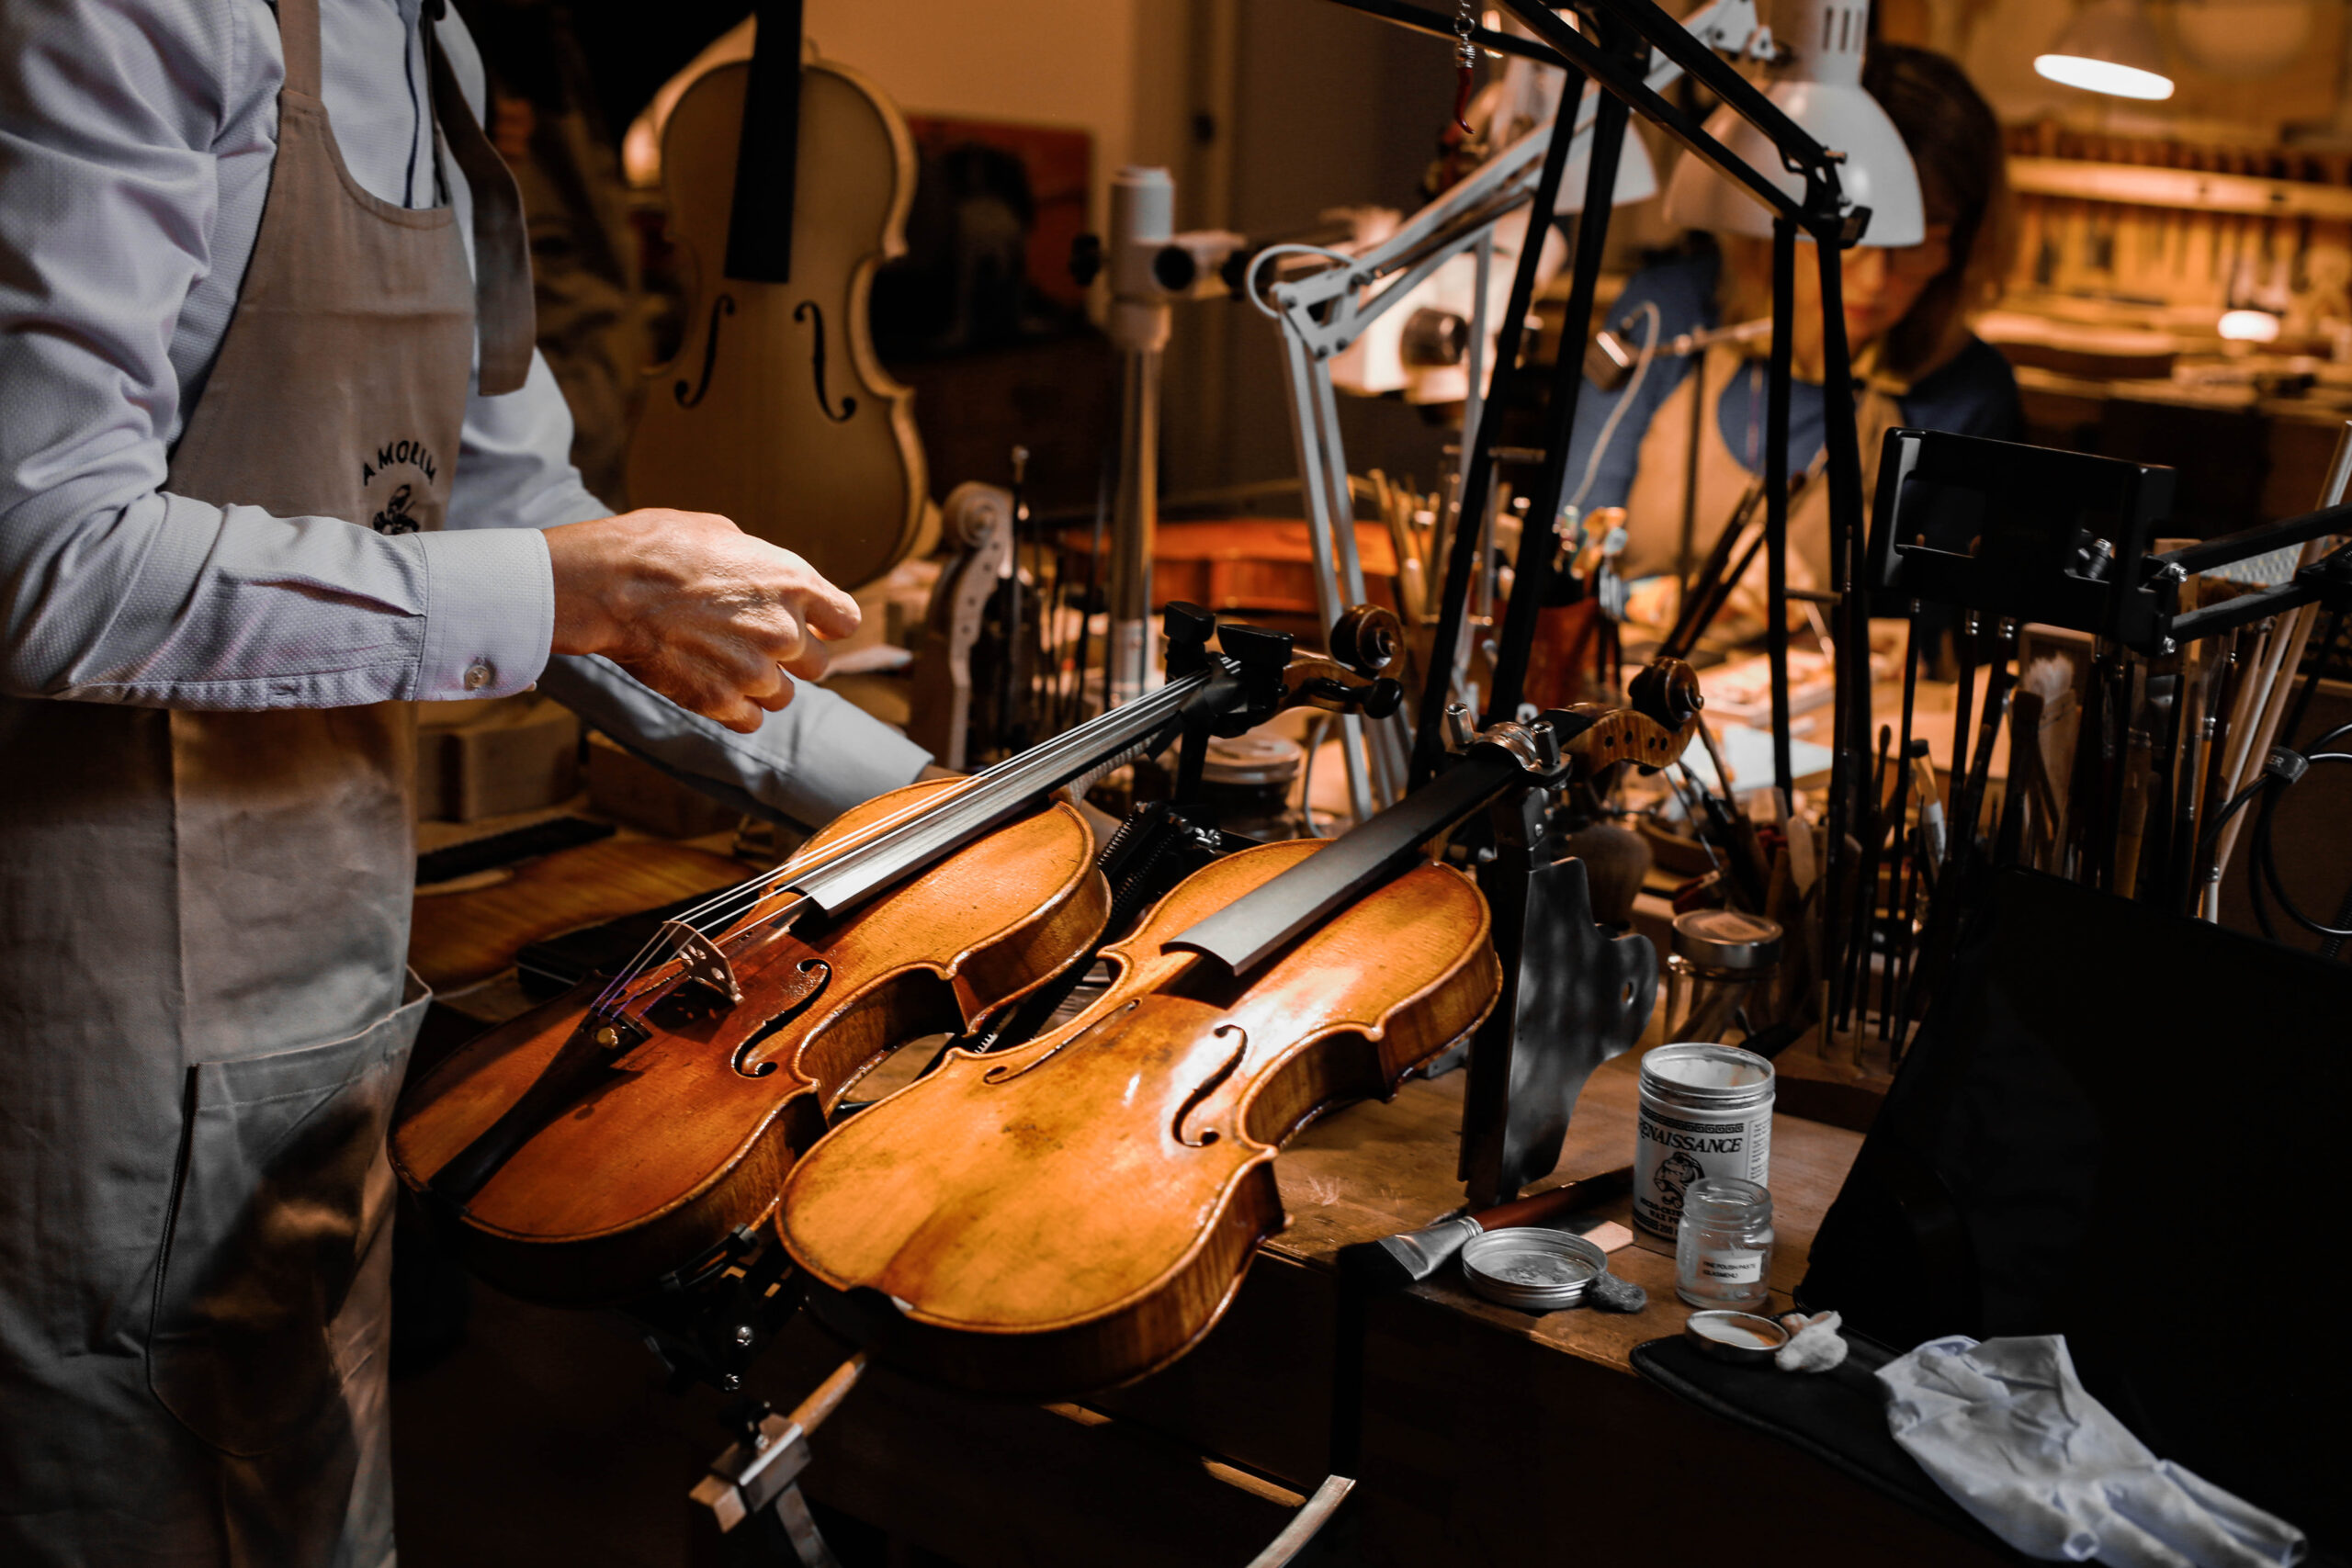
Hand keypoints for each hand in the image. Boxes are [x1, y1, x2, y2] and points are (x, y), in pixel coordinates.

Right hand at [545, 510, 859, 732]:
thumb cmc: (659, 548)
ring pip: (782, 696)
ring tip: (720, 660)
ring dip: (760, 684)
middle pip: (818, 666)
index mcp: (796, 584)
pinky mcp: (722, 702)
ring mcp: (756, 672)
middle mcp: (786, 632)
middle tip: (749, 643)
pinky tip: (708, 682)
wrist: (609, 586)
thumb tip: (770, 580)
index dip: (827, 625)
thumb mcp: (723, 535)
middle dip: (791, 658)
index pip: (846, 621)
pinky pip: (750, 719)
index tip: (813, 627)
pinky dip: (734, 707)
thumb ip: (763, 566)